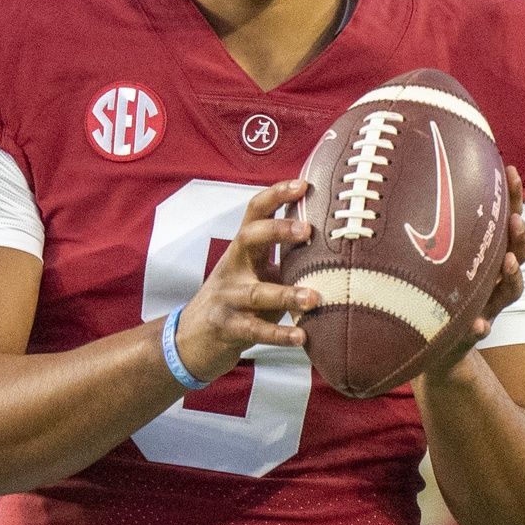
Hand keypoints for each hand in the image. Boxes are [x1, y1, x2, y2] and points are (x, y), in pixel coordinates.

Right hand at [173, 179, 320, 383]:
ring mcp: (228, 298)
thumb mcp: (255, 274)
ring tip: (315, 298)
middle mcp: (233, 268)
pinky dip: (279, 334)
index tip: (303, 185)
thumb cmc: (236, 301)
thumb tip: (333, 243)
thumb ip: (284, 259)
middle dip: (277, 231)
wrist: (191, 339)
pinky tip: (301, 337)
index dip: (276, 195)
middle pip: (249, 238)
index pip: (255, 212)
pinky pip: (255, 330)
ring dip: (287, 294)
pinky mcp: (228, 328)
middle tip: (308, 230)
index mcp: (242, 250)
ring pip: (257, 292)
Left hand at [422, 166, 524, 382]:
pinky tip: (479, 326)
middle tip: (515, 220)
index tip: (511, 170)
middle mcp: (495, 278)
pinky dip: (480, 327)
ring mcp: (488, 305)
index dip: (512, 197)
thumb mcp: (433, 253)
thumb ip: (430, 223)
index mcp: (487, 253)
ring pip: (510, 290)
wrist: (432, 342)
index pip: (505, 220)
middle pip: (519, 252)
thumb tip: (413, 170)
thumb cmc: (433, 286)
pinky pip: (480, 329)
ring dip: (513, 276)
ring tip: (509, 263)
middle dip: (520, 235)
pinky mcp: (473, 331)